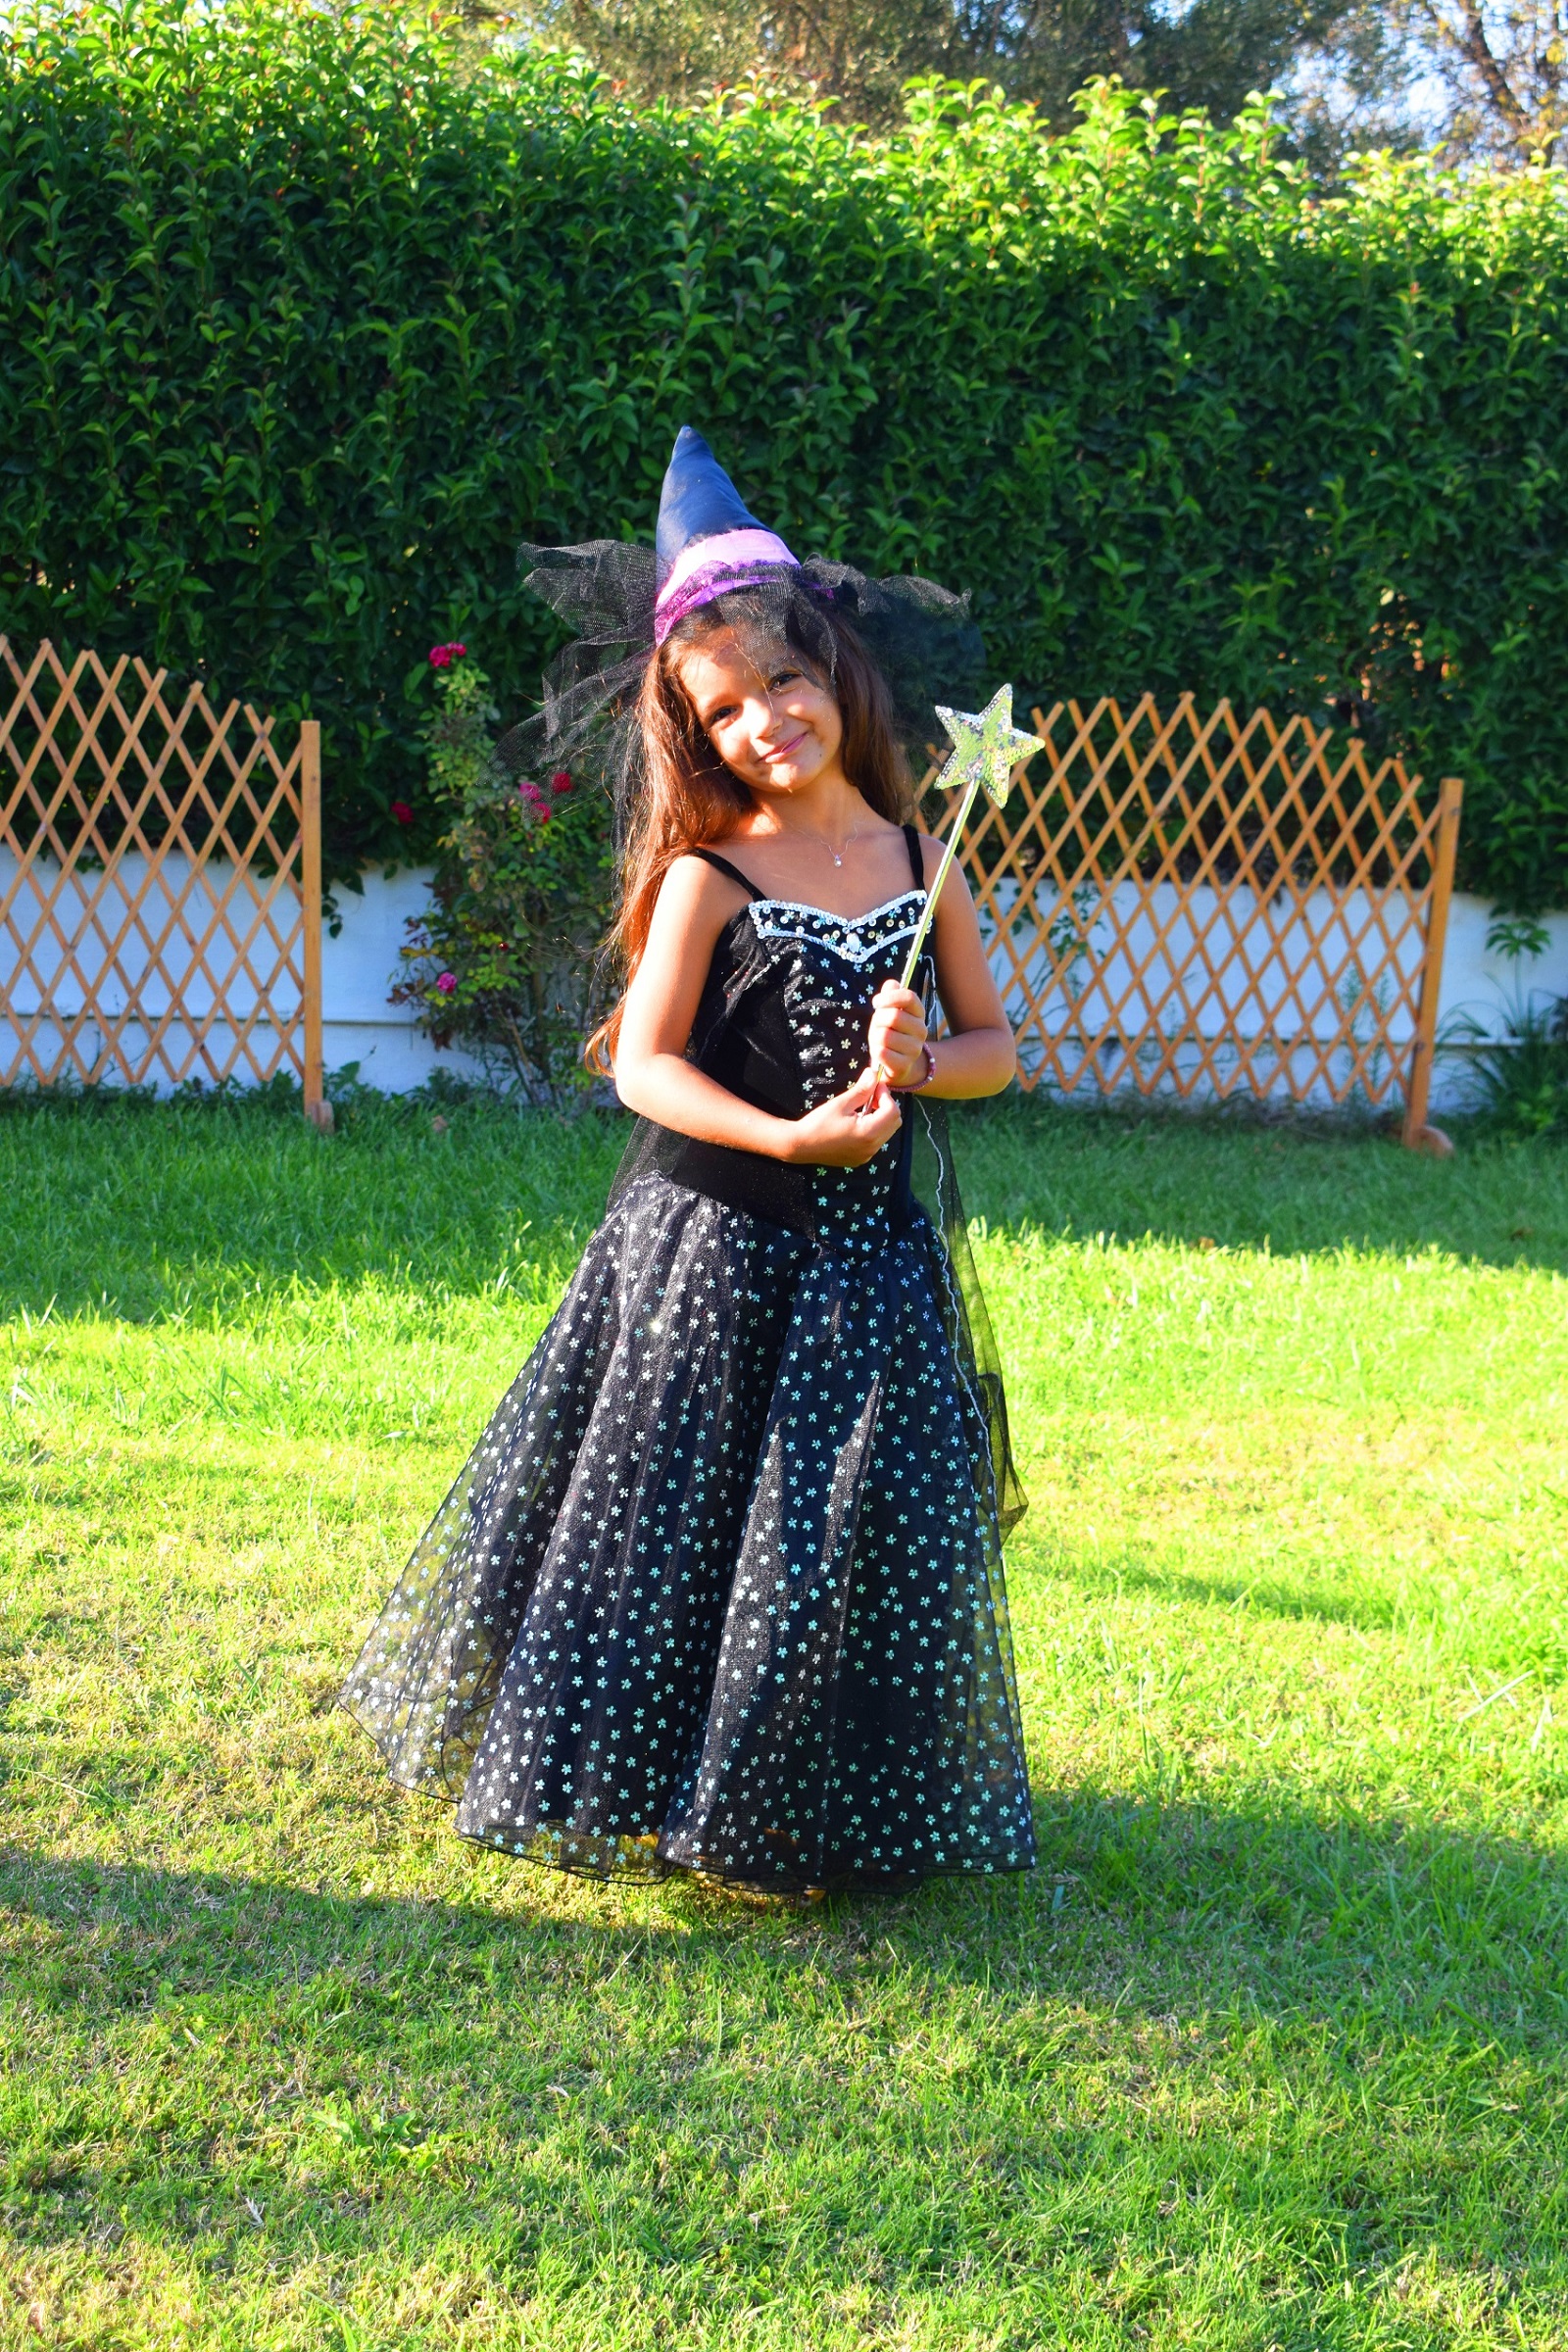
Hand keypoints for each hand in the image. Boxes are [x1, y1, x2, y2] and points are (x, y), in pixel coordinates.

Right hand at [778, 1070, 901, 1166]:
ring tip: (864, 1107)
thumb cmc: (818, 1123)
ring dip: (881, 1117)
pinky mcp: (861, 1158)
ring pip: (887, 1132)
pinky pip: (877, 1141)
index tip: (874, 1085)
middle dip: (887, 1105)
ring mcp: (867, 1155)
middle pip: (894, 1122)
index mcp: (868, 1133)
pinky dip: (874, 1128)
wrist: (800, 1145)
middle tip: (871, 1094)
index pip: (892, 1111)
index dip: (886, 1094)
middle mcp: (872, 1147)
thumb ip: (862, 1090)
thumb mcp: (841, 1103)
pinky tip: (858, 1121)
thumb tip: (874, 1073)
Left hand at [867, 980, 927, 1087]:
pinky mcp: (904, 1065)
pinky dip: (876, 1051)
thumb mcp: (889, 1011)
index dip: (889, 997)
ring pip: (885, 1036)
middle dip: (878, 1019)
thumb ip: (890, 995)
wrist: (898, 1064)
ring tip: (879, 1041)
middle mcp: (921, 1030)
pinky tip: (880, 1053)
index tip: (876, 1003)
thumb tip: (892, 984)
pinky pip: (882, 1053)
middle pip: (893, 1016)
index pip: (908, 997)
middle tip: (877, 1025)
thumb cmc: (891, 1032)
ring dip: (875, 1037)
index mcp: (919, 1013)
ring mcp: (914, 1049)